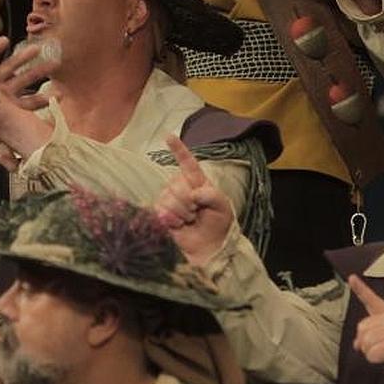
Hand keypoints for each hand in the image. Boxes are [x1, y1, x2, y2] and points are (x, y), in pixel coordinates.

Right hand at [156, 135, 233, 266]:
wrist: (209, 247)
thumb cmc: (217, 225)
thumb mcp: (222, 207)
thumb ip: (212, 195)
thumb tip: (194, 194)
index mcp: (196, 181)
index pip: (187, 162)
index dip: (178, 149)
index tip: (169, 136)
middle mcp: (180, 187)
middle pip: (177, 184)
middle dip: (189, 201)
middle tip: (197, 212)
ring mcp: (168, 199)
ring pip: (169, 198)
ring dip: (183, 213)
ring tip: (190, 220)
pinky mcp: (160, 213)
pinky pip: (162, 210)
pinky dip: (174, 220)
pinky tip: (179, 225)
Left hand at [349, 274, 383, 383]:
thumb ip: (370, 337)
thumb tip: (357, 343)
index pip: (373, 301)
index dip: (361, 289)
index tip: (352, 278)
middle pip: (362, 327)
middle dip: (366, 342)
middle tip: (381, 349)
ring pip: (366, 341)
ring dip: (371, 352)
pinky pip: (372, 352)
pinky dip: (375, 359)